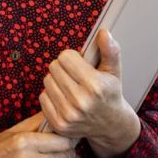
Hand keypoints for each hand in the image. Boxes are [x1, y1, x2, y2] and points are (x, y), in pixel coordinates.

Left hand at [39, 30, 140, 157]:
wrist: (110, 125)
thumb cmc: (110, 93)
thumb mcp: (114, 70)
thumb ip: (110, 50)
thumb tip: (103, 32)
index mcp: (95, 85)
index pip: (65, 57)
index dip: (72, 57)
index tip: (80, 64)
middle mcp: (81, 101)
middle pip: (54, 67)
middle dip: (63, 67)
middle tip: (74, 75)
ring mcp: (69, 115)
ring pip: (47, 81)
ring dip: (56, 80)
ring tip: (70, 86)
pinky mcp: (59, 124)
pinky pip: (42, 97)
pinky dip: (51, 95)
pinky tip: (64, 98)